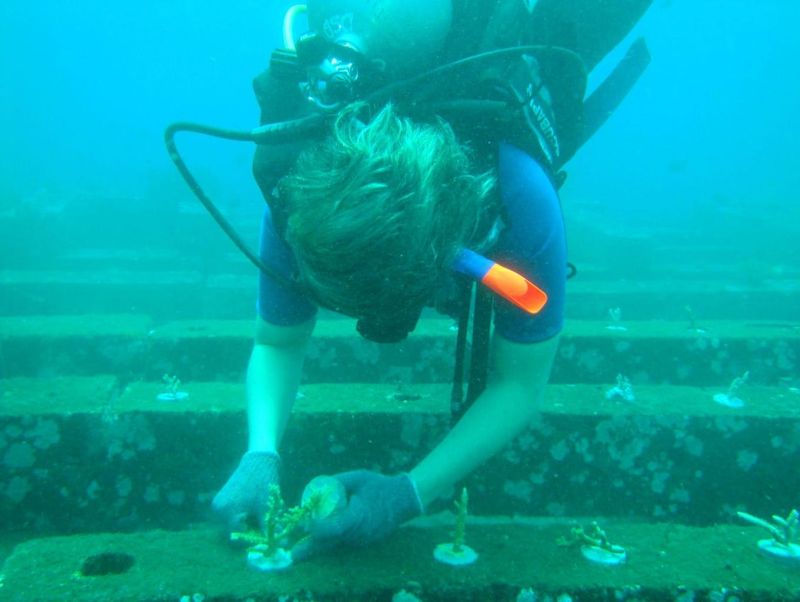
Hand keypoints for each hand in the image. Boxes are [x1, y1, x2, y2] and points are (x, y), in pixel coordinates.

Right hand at [212, 450, 280, 530]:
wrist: (258, 461)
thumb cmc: (263, 483)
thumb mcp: (266, 507)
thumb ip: (268, 528)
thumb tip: (278, 545)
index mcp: (227, 511)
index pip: (239, 535)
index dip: (253, 535)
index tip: (264, 530)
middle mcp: (218, 509)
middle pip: (235, 529)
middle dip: (250, 527)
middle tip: (261, 517)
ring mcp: (218, 505)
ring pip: (233, 523)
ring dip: (246, 521)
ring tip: (257, 509)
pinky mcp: (220, 500)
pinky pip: (231, 515)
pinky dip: (241, 514)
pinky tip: (251, 506)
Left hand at [291, 470, 422, 560]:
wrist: (404, 500)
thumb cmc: (380, 486)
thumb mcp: (358, 477)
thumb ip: (338, 481)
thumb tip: (318, 485)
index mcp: (358, 517)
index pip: (333, 528)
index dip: (316, 528)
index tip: (303, 521)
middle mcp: (359, 534)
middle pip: (329, 545)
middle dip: (309, 549)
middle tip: (292, 551)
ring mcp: (362, 541)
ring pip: (335, 546)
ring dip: (319, 544)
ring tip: (302, 543)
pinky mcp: (363, 543)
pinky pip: (343, 544)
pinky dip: (331, 541)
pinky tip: (322, 536)